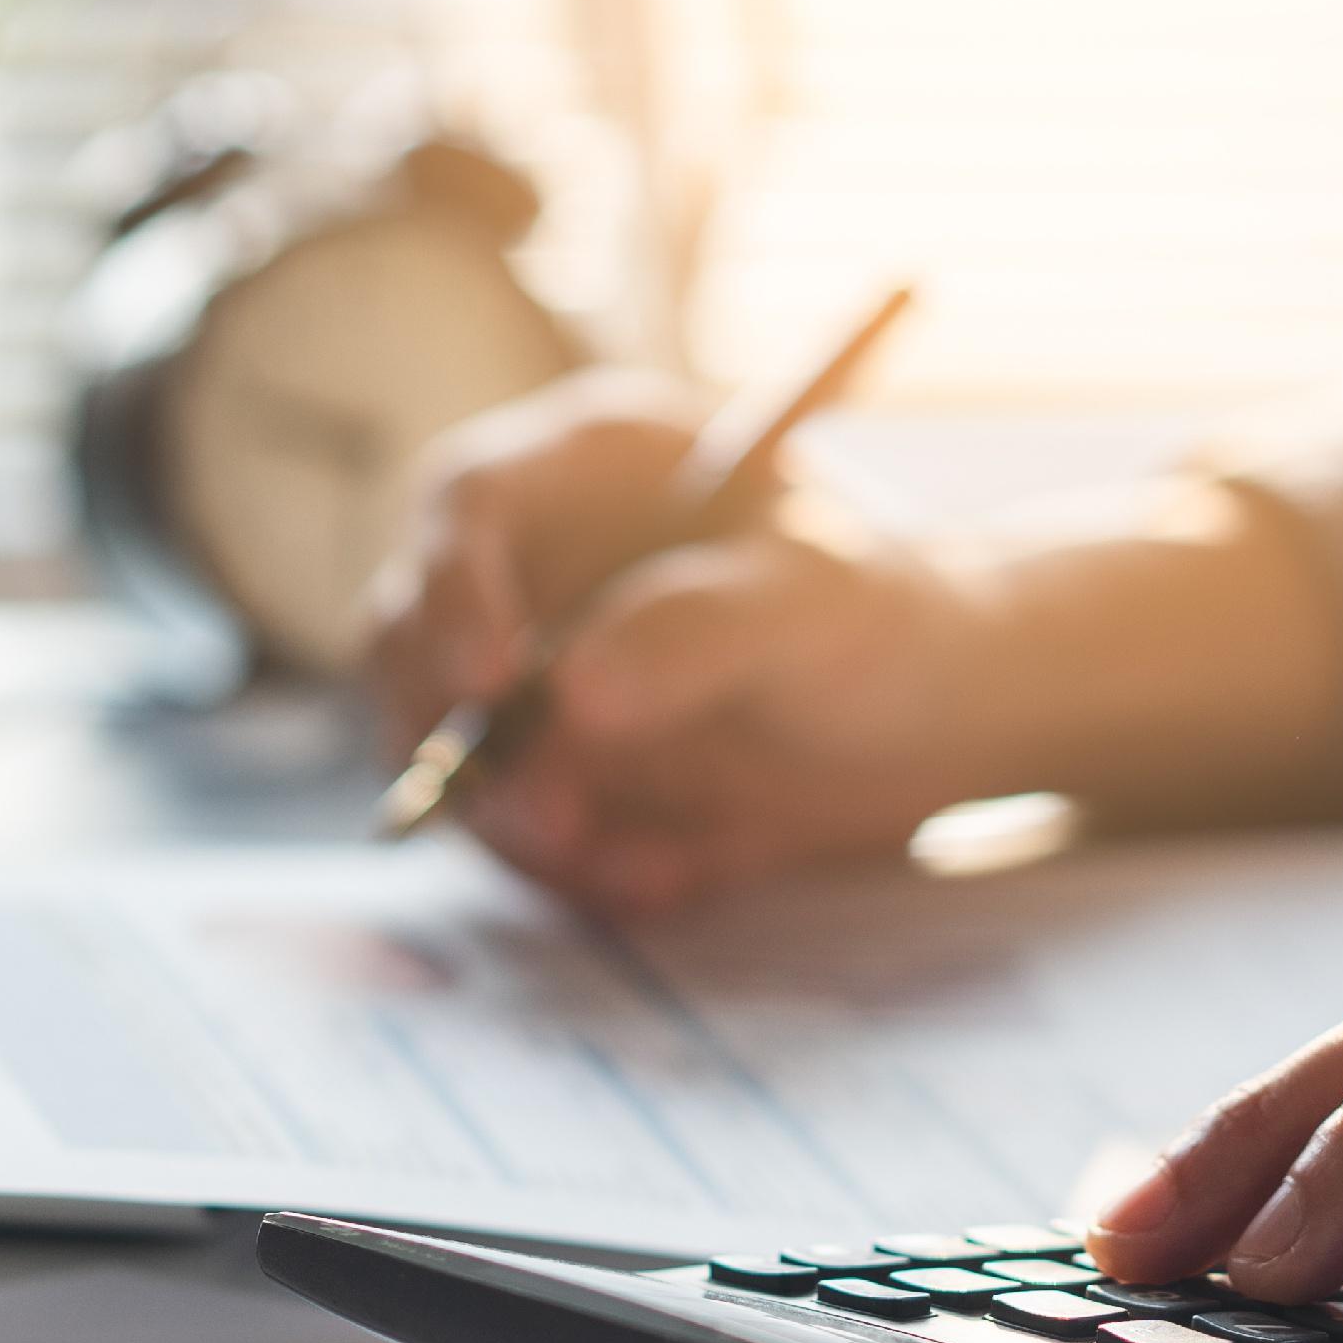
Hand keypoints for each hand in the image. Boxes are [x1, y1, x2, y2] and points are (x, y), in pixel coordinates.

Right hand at [360, 370, 1016, 917]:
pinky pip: (508, 827)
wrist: (930, 723)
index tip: (494, 688)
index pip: (468, 501)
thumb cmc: (883, 620)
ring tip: (647, 868)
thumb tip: (572, 692)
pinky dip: (572, 870)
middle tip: (556, 821)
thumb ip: (701, 631)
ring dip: (521, 827)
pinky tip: (668, 876)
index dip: (455, 591)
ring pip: (446, 750)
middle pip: (412, 635)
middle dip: (465, 743)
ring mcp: (524, 668)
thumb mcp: (819, 607)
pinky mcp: (543, 764)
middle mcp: (531, 559)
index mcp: (589, 467)